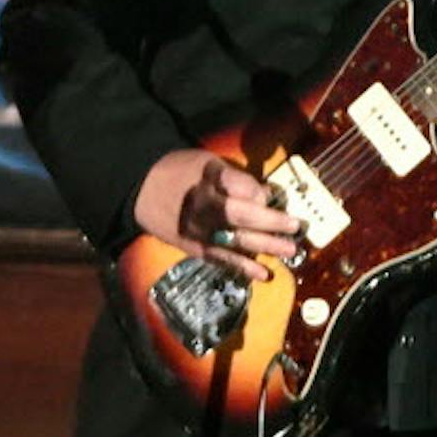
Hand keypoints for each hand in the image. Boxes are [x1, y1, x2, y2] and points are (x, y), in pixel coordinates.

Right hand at [134, 148, 305, 282]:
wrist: (141, 190)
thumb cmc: (178, 171)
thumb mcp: (205, 162)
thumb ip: (234, 178)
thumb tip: (263, 195)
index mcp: (206, 180)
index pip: (240, 187)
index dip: (260, 193)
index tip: (273, 195)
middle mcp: (204, 207)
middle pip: (243, 215)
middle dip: (272, 222)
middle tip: (296, 226)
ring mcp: (200, 231)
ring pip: (237, 240)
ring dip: (266, 246)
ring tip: (290, 250)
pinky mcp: (195, 248)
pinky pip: (223, 260)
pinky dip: (243, 268)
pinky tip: (263, 274)